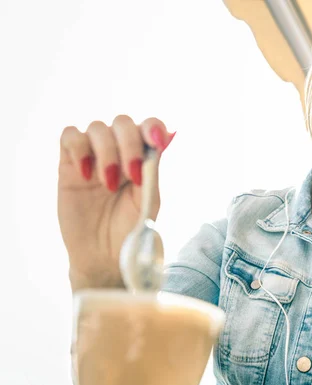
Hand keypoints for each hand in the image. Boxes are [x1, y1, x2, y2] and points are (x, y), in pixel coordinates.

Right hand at [58, 115, 174, 290]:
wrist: (104, 256)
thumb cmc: (130, 229)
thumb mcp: (148, 201)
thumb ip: (152, 170)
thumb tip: (164, 138)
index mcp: (143, 157)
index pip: (149, 126)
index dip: (154, 127)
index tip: (157, 142)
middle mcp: (119, 151)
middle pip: (123, 122)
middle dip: (130, 144)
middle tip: (133, 175)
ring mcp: (93, 156)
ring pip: (97, 127)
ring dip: (106, 152)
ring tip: (109, 184)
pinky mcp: (69, 164)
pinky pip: (69, 135)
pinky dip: (79, 148)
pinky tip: (86, 175)